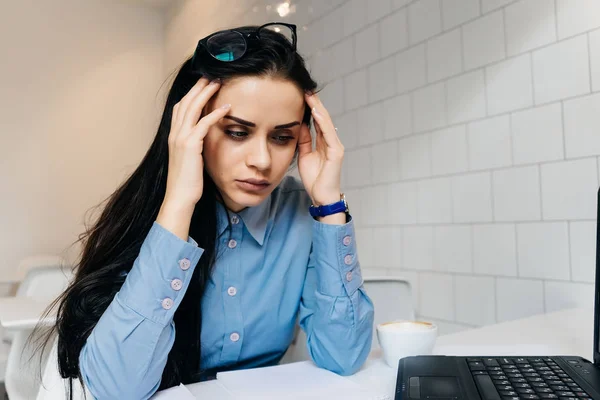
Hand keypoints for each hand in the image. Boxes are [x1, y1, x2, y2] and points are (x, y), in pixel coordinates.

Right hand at [163, 77, 230, 210]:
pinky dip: (215, 114)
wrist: (179, 197)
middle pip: (186, 102)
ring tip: (218, 83)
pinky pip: (204, 124)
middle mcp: (174, 134)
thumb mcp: (189, 160)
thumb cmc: (187, 182)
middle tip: (211, 75)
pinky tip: (226, 107)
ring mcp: (180, 138)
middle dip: (198, 87)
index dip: (191, 94)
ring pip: (193, 108)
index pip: (181, 107)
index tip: (202, 84)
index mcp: (173, 136)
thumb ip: (194, 146)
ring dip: (206, 93)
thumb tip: (203, 140)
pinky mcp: (190, 146)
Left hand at [298, 93, 343, 205]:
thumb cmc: (315, 179)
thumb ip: (304, 140)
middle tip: (305, 89)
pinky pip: (328, 134)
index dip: (310, 108)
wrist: (322, 197)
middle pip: (322, 119)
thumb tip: (299, 124)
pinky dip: (322, 122)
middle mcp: (331, 142)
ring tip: (310, 96)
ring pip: (326, 123)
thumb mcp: (304, 155)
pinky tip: (316, 112)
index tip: (301, 95)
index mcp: (324, 143)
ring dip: (318, 109)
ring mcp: (335, 147)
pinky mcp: (336, 153)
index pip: (317, 121)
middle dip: (314, 104)